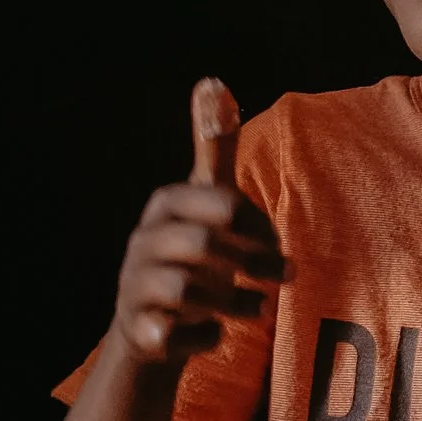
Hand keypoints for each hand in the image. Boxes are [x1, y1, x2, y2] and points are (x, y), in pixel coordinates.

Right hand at [109, 80, 283, 364]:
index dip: (261, 225)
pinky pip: (173, 338)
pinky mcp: (139, 331)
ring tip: (259, 308)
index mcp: (167, 205)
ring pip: (186, 293)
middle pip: (205, 247)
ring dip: (236, 303)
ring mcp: (135, 287)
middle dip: (256, 263)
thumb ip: (213, 147)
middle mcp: (144, 242)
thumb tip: (213, 81)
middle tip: (287, 275)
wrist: (153, 320)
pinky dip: (203, 339)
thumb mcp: (205, 198)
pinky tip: (216, 334)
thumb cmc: (193, 250)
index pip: (223, 203)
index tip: (279, 243)